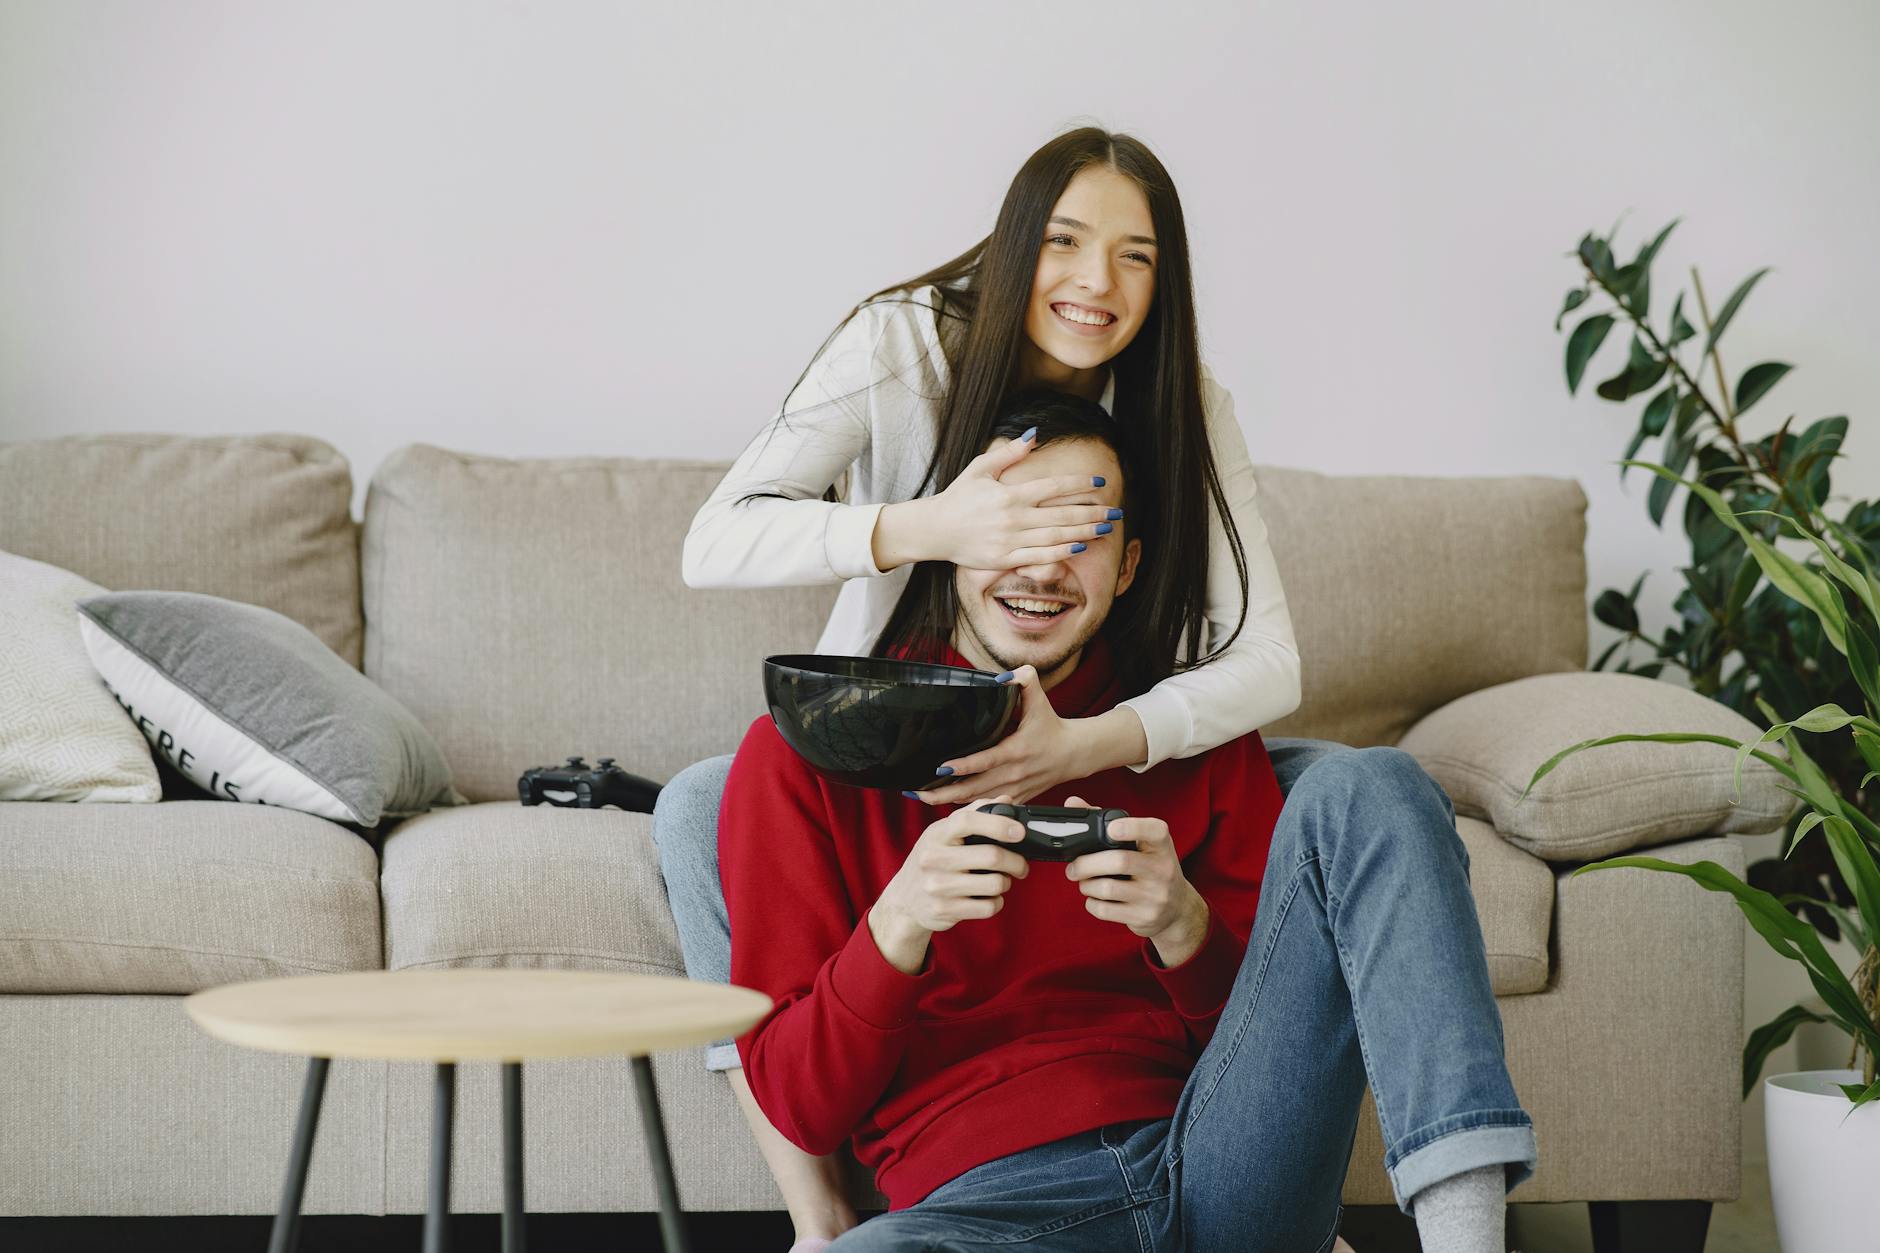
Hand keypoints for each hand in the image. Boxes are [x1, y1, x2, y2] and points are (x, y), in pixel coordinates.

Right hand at [868, 795, 1028, 973]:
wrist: (904, 899)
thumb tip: (1006, 800)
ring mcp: (937, 886)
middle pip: (991, 856)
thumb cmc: (932, 860)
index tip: (1020, 831)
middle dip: (1016, 862)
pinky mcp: (944, 910)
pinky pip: (988, 907)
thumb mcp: (944, 833)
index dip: (998, 824)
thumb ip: (975, 814)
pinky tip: (988, 897)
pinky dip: (996, 902)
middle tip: (1021, 865)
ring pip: (994, 884)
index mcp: (936, 834)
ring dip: (1006, 883)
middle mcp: (934, 859)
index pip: (967, 821)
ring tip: (1000, 881)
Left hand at [915, 665, 1083, 806]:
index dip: (962, 766)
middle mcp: (1014, 773)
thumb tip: (1003, 676)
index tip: (939, 768)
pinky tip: (946, 802)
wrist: (1073, 753)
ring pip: (977, 800)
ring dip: (949, 801)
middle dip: (944, 791)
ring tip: (923, 797)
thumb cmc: (1052, 726)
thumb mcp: (1040, 699)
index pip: (985, 761)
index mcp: (1017, 750)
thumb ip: (1024, 680)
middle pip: (974, 788)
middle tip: (917, 791)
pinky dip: (966, 806)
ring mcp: (1014, 788)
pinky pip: (986, 804)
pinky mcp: (1016, 797)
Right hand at [920, 431, 1119, 570]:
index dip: (1079, 484)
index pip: (1053, 487)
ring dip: (1084, 533)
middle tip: (1116, 511)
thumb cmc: (958, 496)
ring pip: (1055, 537)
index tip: (1101, 483)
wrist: (934, 529)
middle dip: (1092, 512)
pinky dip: (1062, 553)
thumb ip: (1009, 453)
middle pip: (1061, 515)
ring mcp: (1010, 540)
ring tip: (1105, 528)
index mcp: (1010, 493)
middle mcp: (1013, 517)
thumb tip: (1035, 435)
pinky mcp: (1004, 558)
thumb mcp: (980, 468)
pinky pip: (1039, 557)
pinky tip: (1080, 547)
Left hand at [1060, 794, 1209, 965]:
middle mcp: (1163, 869)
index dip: (1131, 827)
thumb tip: (1072, 803)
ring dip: (1086, 885)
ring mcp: (1155, 895)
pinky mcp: (1144, 917)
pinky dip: (1092, 903)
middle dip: (1087, 863)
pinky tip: (1095, 898)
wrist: (1177, 908)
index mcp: (1162, 845)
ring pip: (1107, 888)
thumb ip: (1106, 823)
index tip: (1111, 828)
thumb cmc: (1151, 867)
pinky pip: (1106, 910)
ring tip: (1083, 882)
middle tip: (1073, 867)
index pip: (1154, 831)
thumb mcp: (1141, 845)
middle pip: (1118, 861)